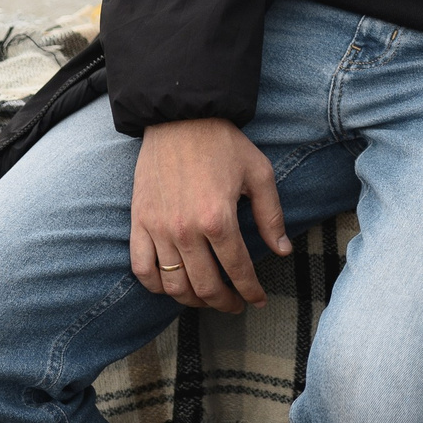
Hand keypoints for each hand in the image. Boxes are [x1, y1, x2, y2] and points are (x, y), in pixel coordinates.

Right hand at [129, 117, 291, 313]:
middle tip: (235, 304)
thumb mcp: (258, 173)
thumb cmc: (223, 143)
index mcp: (219, 219)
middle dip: (224, 302)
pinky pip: (142, 268)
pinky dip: (155, 286)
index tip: (258, 299)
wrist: (180, 117)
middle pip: (205, 285)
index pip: (238, 269)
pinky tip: (171, 287)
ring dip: (193, 300)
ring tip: (207, 299)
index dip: (251, 290)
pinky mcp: (139, 222)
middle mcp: (186, 230)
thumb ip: (271, 215)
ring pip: (174, 284)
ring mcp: (158, 229)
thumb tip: (283, 251)